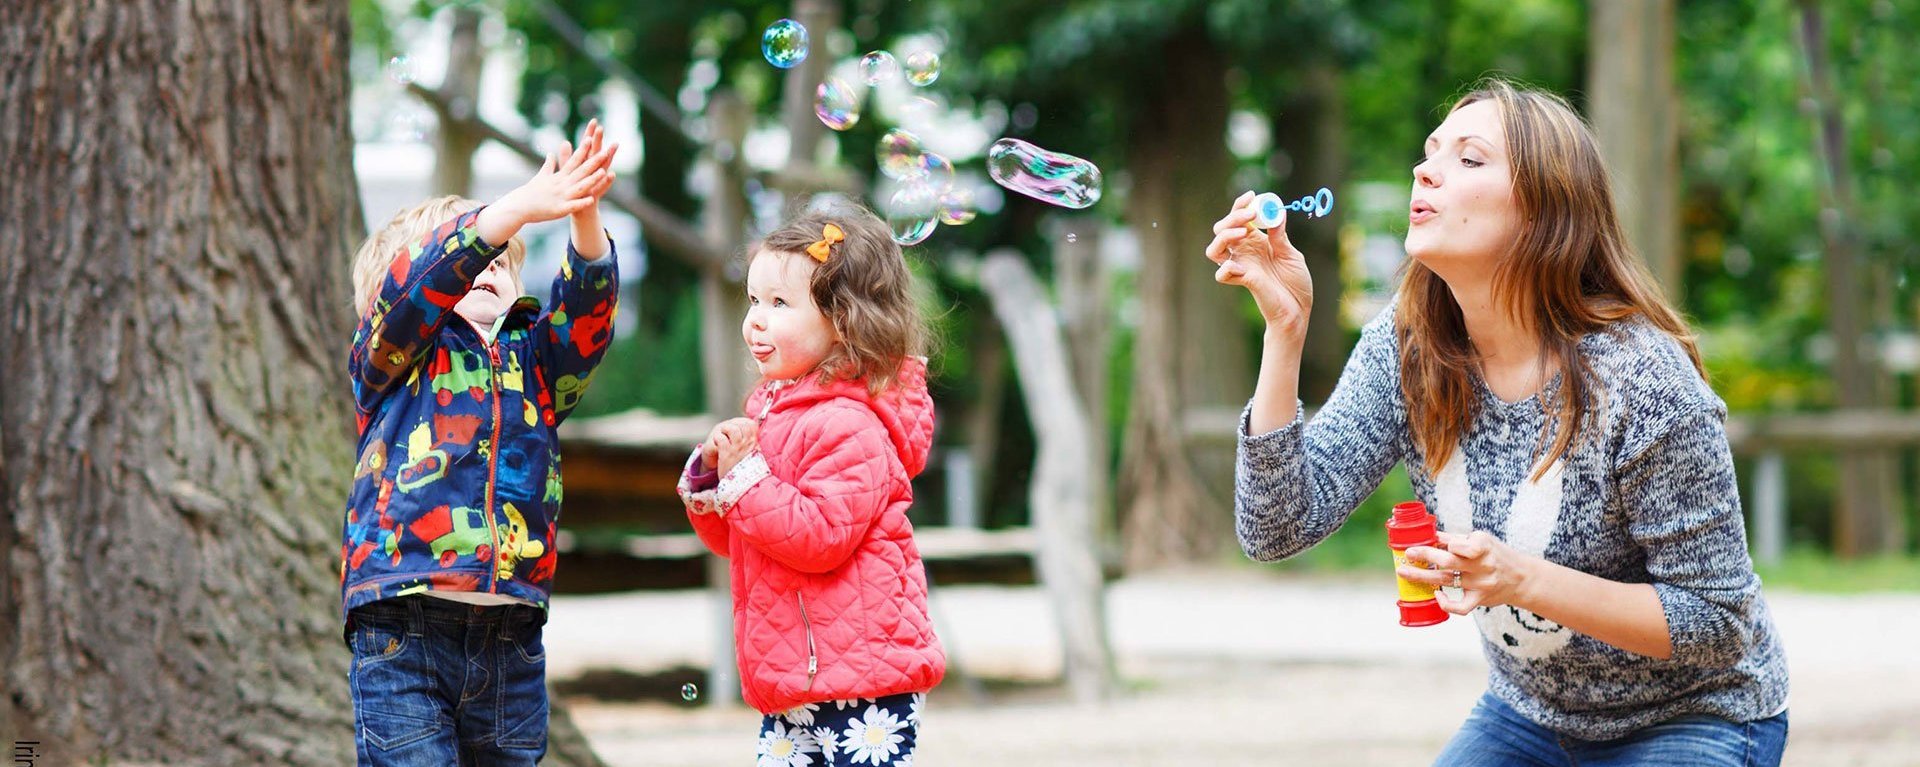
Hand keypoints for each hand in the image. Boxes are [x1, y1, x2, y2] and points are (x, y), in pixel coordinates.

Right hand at [479, 125, 618, 238]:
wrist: (519, 206)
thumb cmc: (531, 192)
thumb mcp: (541, 176)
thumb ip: (549, 165)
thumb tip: (551, 153)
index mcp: (559, 176)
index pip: (573, 161)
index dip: (583, 150)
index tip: (591, 139)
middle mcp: (561, 184)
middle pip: (580, 171)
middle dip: (594, 162)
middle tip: (605, 152)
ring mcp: (561, 196)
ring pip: (580, 187)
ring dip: (591, 179)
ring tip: (604, 172)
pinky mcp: (559, 209)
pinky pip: (573, 206)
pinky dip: (582, 202)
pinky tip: (592, 199)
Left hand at [569, 119, 617, 205]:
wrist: (580, 211)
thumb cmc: (574, 191)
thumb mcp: (569, 173)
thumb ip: (566, 158)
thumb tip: (565, 141)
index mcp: (586, 165)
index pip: (588, 146)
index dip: (590, 134)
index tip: (593, 120)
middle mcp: (593, 171)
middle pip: (596, 152)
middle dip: (599, 140)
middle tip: (601, 128)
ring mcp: (597, 181)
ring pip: (603, 166)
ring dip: (608, 156)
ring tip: (613, 146)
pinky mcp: (597, 192)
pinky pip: (603, 185)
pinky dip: (607, 180)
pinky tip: (611, 174)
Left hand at [709, 418, 757, 475]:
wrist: (743, 486)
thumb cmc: (747, 471)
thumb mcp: (754, 456)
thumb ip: (752, 444)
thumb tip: (753, 435)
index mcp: (754, 444)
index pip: (751, 424)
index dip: (743, 423)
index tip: (739, 429)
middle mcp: (747, 444)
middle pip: (741, 424)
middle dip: (733, 425)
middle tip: (728, 432)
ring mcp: (736, 448)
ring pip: (731, 429)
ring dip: (725, 430)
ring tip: (722, 435)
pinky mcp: (726, 453)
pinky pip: (720, 438)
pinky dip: (717, 439)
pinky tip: (717, 444)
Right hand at [1203, 191, 1314, 339]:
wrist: (1299, 309)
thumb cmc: (1295, 282)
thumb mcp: (1291, 254)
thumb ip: (1280, 236)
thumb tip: (1276, 212)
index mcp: (1255, 241)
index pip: (1239, 218)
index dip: (1240, 205)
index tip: (1250, 196)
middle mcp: (1244, 252)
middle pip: (1222, 229)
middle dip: (1233, 218)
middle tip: (1250, 217)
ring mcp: (1240, 266)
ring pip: (1213, 250)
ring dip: (1224, 237)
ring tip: (1242, 233)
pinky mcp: (1242, 281)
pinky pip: (1222, 274)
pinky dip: (1226, 267)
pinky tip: (1240, 267)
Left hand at [1399, 531, 1538, 614]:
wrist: (1522, 578)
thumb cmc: (1496, 555)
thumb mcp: (1481, 541)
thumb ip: (1456, 539)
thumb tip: (1429, 534)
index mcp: (1483, 546)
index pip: (1460, 545)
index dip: (1443, 544)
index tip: (1426, 541)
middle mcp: (1483, 565)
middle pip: (1448, 561)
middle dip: (1425, 556)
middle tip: (1407, 555)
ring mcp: (1481, 584)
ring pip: (1447, 581)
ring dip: (1422, 576)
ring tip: (1404, 572)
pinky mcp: (1480, 599)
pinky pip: (1460, 607)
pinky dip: (1446, 604)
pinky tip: (1436, 594)